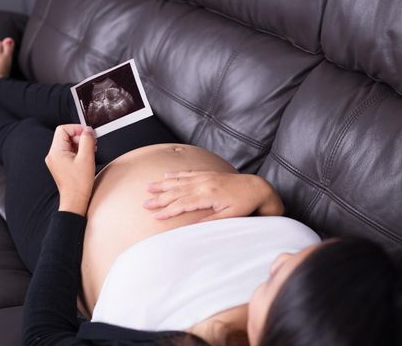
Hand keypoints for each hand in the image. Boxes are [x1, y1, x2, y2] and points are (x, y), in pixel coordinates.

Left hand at [45, 124, 96, 215]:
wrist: (75, 200)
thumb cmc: (79, 183)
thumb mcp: (86, 158)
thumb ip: (87, 140)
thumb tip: (88, 130)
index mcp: (56, 151)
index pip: (63, 129)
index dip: (76, 129)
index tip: (87, 133)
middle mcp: (53, 155)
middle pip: (65, 136)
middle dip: (80, 137)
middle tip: (92, 143)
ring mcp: (56, 160)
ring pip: (68, 144)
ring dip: (80, 144)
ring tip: (90, 151)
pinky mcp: (60, 165)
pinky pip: (69, 152)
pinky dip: (78, 151)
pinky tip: (86, 157)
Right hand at [143, 171, 283, 221]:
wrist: (257, 187)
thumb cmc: (245, 204)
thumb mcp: (230, 216)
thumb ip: (211, 221)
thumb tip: (192, 228)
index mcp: (208, 195)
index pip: (182, 204)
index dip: (167, 210)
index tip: (155, 216)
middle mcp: (204, 184)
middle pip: (176, 191)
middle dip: (159, 198)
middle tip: (144, 203)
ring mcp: (205, 177)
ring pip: (179, 181)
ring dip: (163, 184)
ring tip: (148, 187)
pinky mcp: (208, 174)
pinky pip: (188, 173)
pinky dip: (175, 175)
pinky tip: (166, 176)